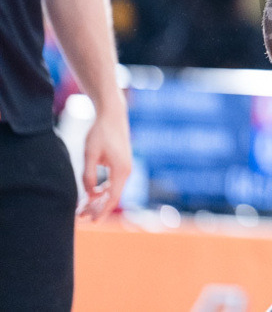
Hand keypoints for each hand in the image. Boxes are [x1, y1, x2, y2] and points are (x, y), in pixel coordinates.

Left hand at [79, 104, 131, 220]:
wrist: (112, 115)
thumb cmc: (100, 133)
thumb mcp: (90, 154)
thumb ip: (89, 175)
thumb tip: (89, 193)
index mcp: (121, 171)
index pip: (112, 198)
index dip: (102, 211)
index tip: (91, 221)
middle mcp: (126, 171)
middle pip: (112, 197)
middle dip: (96, 208)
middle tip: (80, 216)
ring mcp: (125, 168)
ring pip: (112, 190)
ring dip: (98, 200)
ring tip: (82, 208)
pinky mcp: (121, 164)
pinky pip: (113, 183)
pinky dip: (102, 190)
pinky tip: (91, 193)